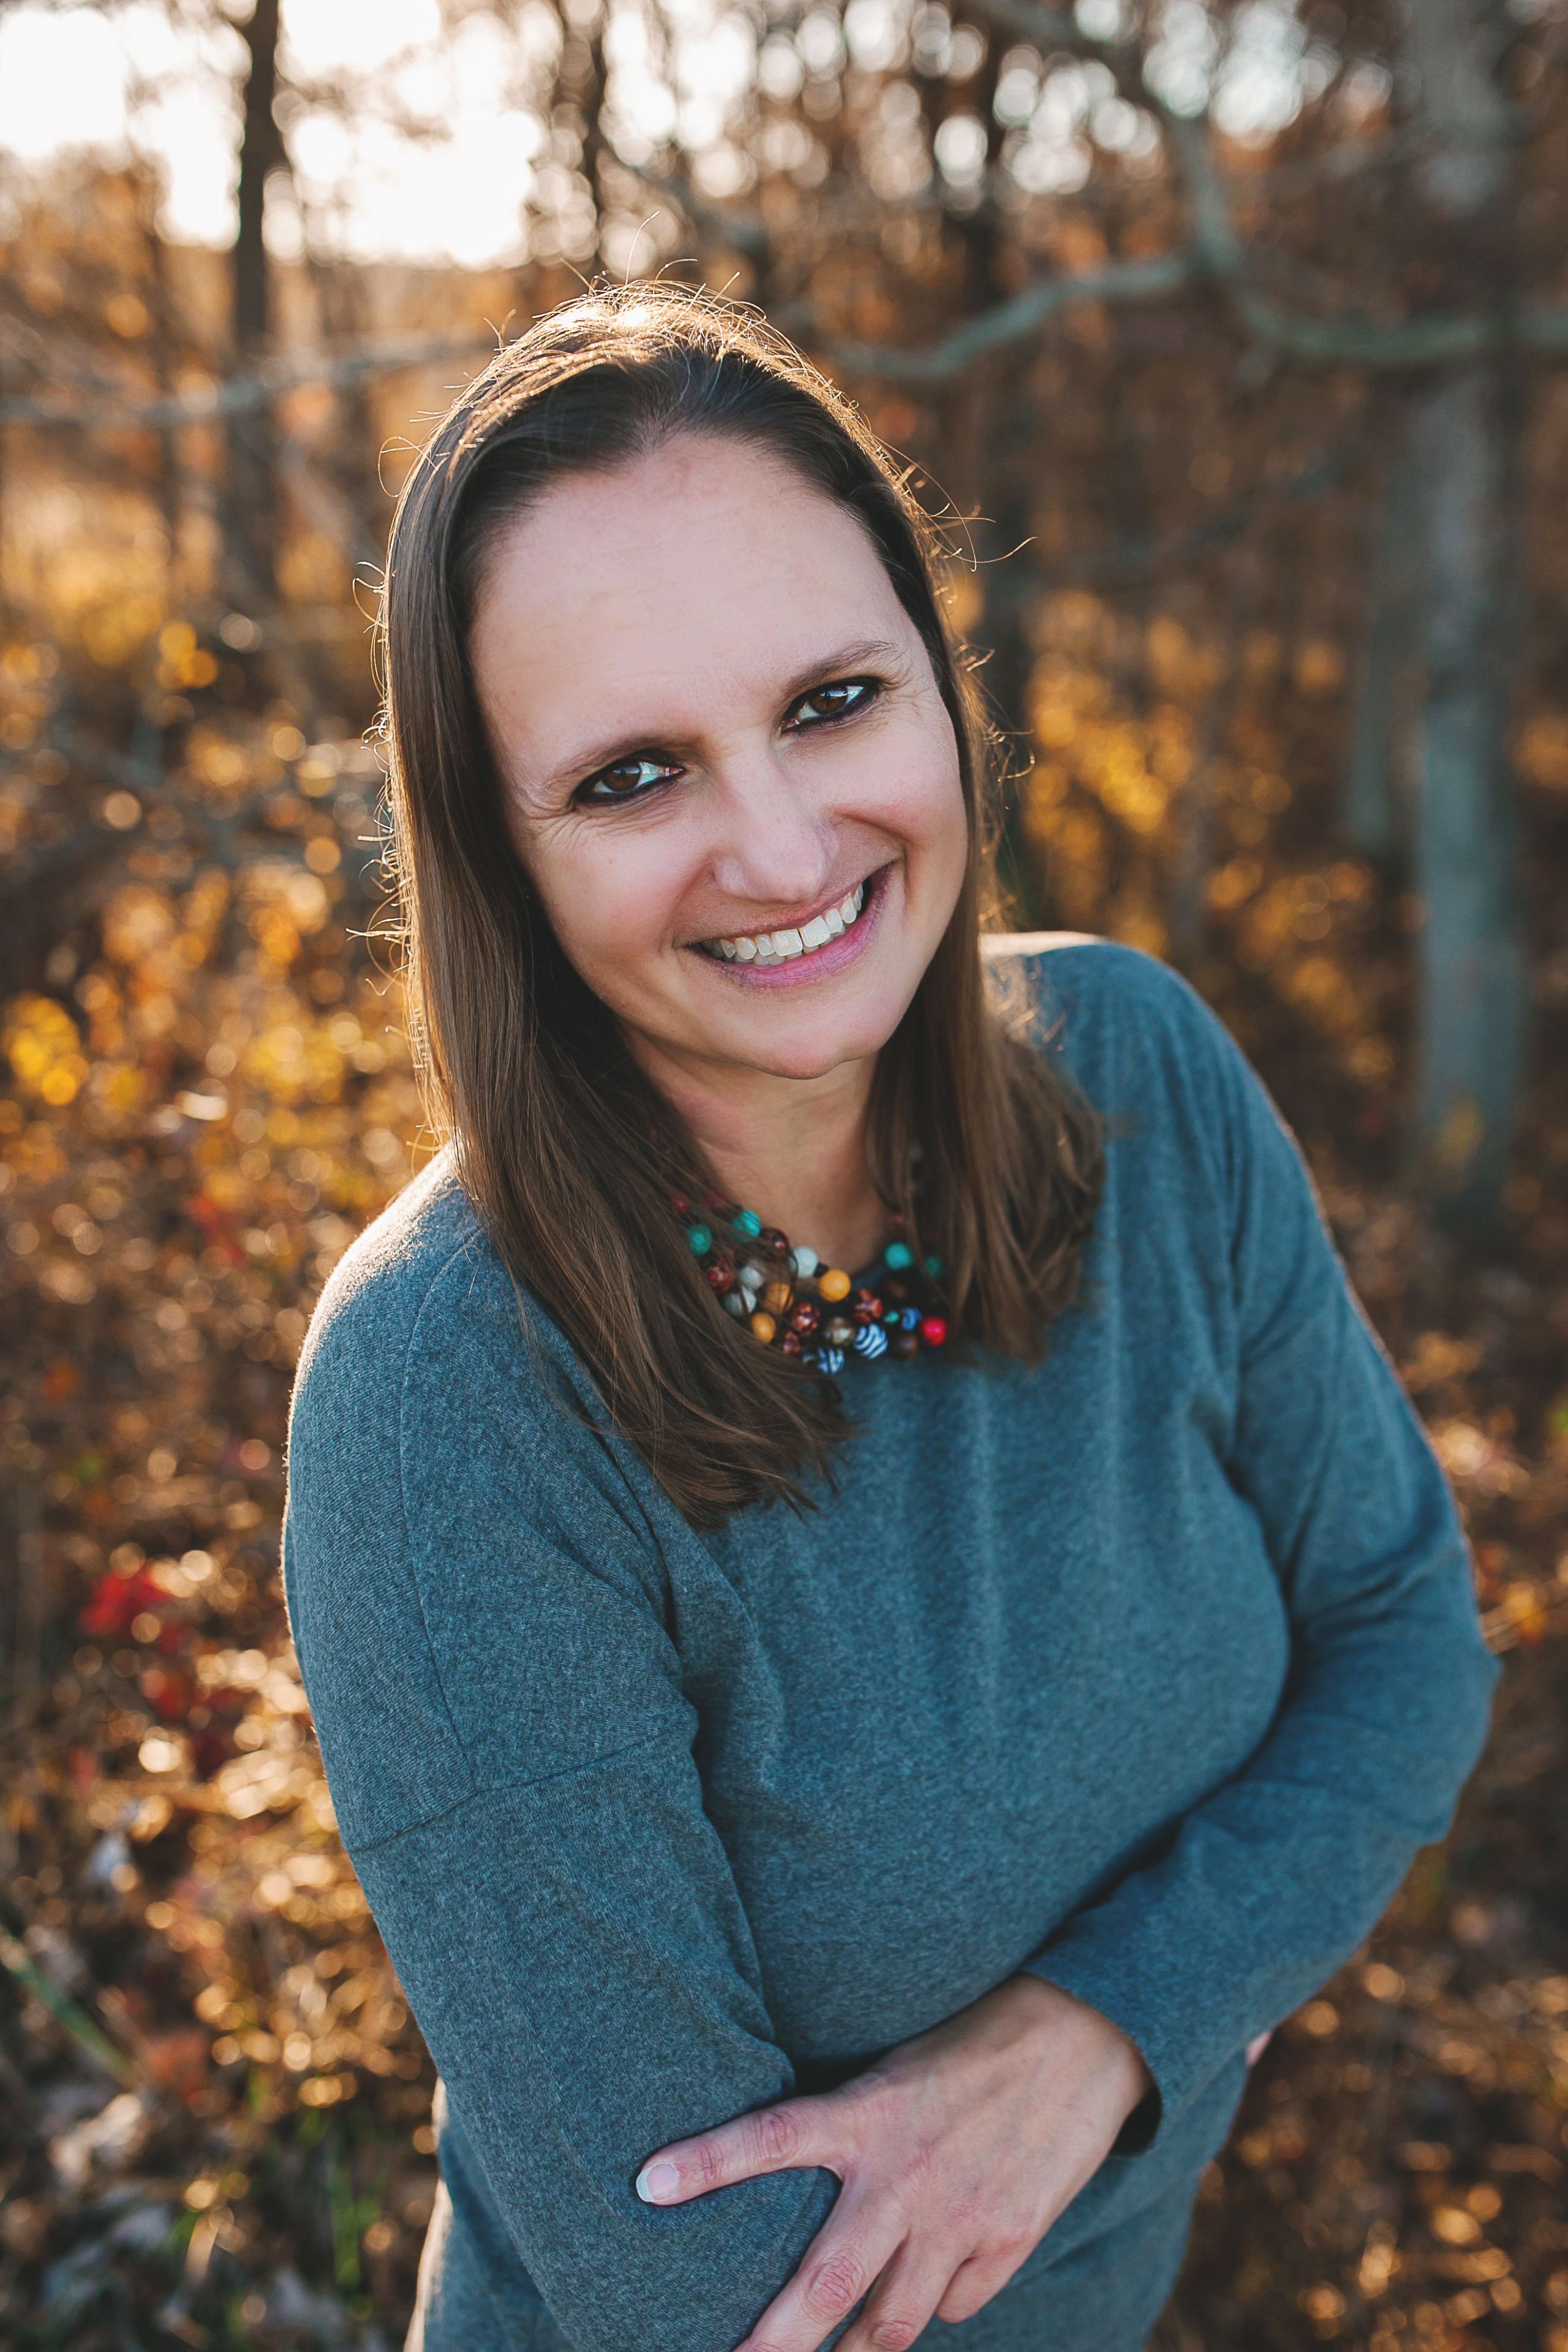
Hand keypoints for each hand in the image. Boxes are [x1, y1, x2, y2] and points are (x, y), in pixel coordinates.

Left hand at [634, 1976, 1152, 2351]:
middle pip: (826, 2284)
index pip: (772, 2136)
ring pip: (888, 2325)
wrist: (1085, 2034)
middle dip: (774, 2344)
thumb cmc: (975, 2042)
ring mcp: (961, 2217)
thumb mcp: (898, 2070)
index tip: (646, 2184)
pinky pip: (954, 2305)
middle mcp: (908, 2173)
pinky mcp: (1009, 2241)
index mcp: (871, 2110)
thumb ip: (853, 2131)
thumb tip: (807, 2194)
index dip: (708, 2160)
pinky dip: (936, 2305)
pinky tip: (933, 2285)